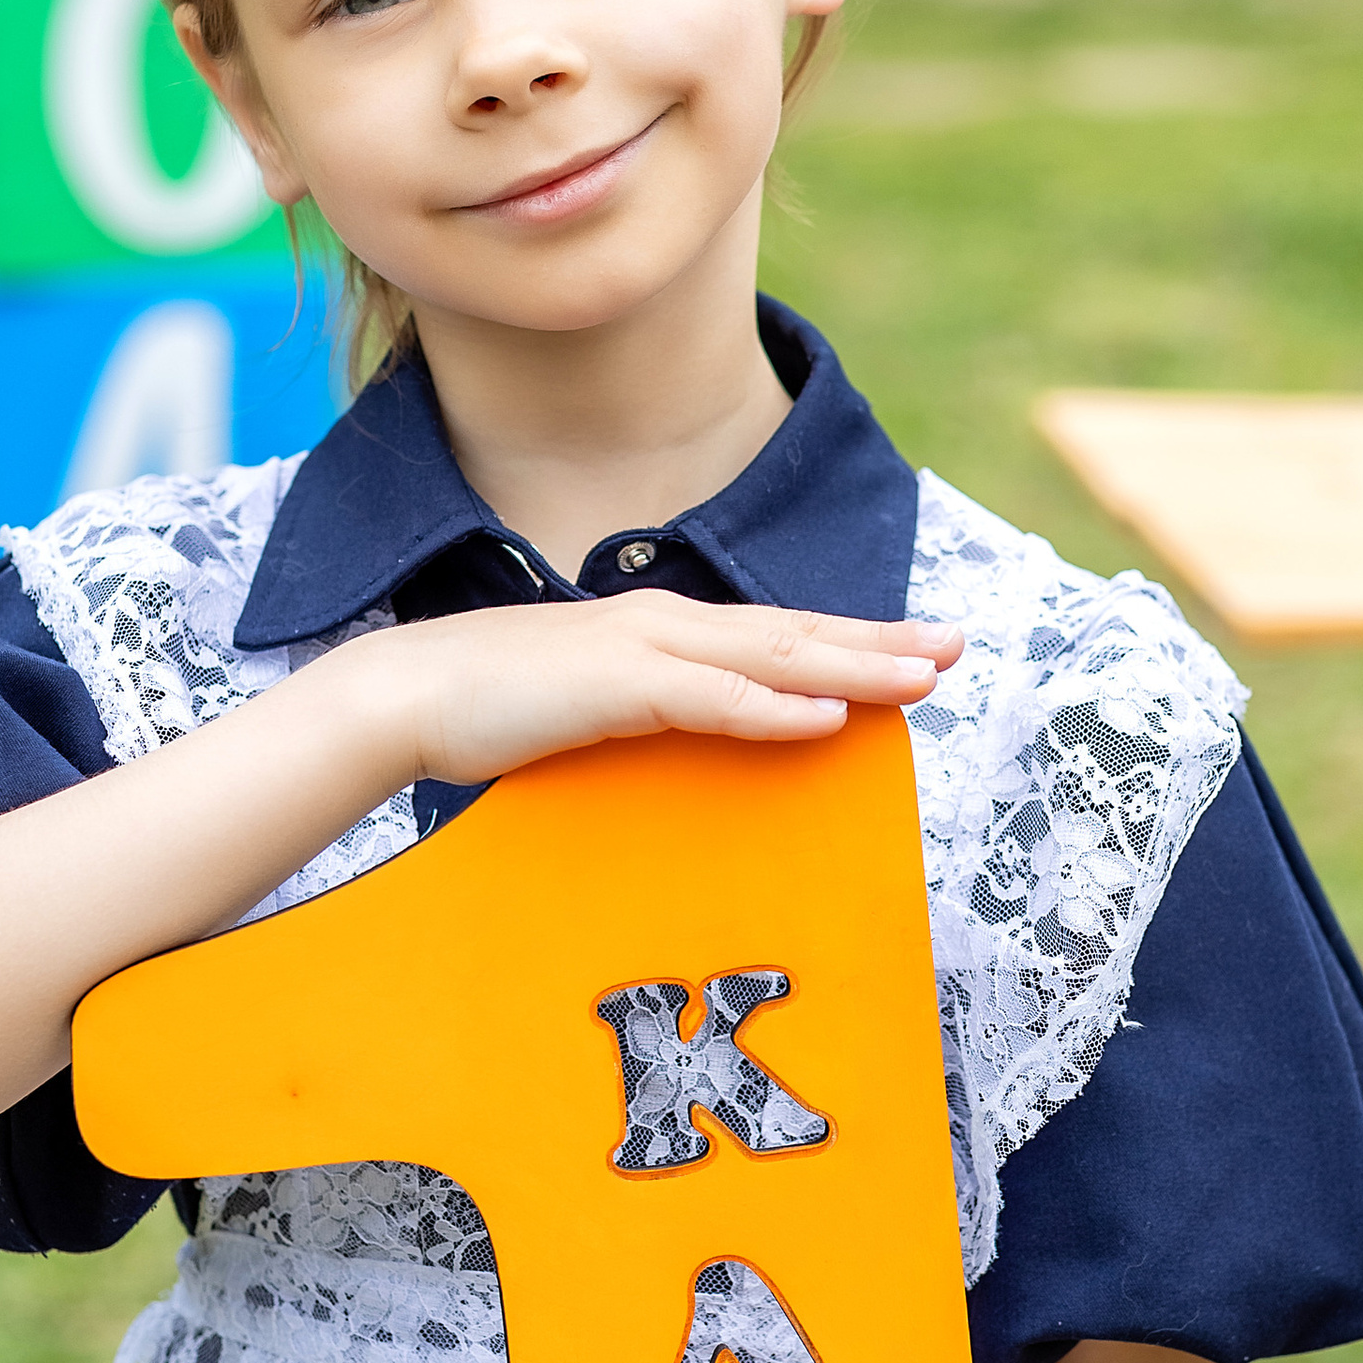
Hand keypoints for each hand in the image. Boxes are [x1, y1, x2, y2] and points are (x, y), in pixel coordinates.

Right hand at [376, 596, 963, 792]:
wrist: (405, 695)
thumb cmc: (489, 708)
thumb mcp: (592, 709)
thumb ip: (651, 713)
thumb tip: (699, 736)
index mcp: (662, 633)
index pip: (775, 635)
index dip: (850, 639)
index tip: (916, 648)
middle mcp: (666, 626)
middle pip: (795, 633)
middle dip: (881, 641)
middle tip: (957, 646)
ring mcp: (645, 649)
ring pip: (774, 657)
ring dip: (853, 664)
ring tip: (922, 676)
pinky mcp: (618, 684)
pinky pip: (715, 699)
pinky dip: (776, 707)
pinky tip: (830, 716)